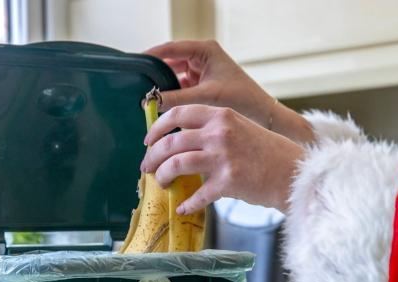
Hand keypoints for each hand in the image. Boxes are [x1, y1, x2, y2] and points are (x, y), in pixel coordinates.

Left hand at [140, 105, 304, 212]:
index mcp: (221, 116)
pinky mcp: (228, 182)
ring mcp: (223, 157)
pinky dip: (187, 203)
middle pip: (170, 142)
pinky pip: (197, 195)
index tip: (148, 141)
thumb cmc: (267, 152)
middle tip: (147, 167)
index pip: (177, 114)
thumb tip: (179, 140)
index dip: (157, 128)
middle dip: (153, 157)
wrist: (294, 173)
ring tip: (162, 183)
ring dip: (163, 177)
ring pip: (176, 165)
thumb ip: (212, 129)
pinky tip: (182, 207)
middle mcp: (219, 133)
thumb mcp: (240, 127)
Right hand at [145, 40, 313, 143]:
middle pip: (169, 62)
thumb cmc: (242, 100)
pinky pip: (178, 89)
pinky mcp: (200, 86)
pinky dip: (169, 97)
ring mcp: (200, 72)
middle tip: (136, 85)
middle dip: (154, 75)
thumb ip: (177, 98)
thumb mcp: (206, 97)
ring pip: (172, 77)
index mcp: (205, 50)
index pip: (171, 49)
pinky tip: (159, 105)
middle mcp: (201, 58)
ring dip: (161, 87)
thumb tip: (150, 102)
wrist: (263, 116)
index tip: (134, 65)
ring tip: (145, 97)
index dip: (151, 56)